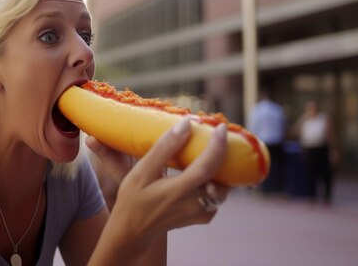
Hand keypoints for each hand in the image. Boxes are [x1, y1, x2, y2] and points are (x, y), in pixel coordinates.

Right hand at [88, 118, 229, 243]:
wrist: (133, 232)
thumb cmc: (133, 200)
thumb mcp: (141, 173)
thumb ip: (164, 149)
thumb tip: (185, 125)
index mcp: (178, 192)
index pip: (207, 167)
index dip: (217, 146)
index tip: (221, 128)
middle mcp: (195, 205)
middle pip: (222, 176)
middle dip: (224, 154)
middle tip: (217, 135)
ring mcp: (202, 213)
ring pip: (222, 186)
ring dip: (220, 168)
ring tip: (210, 151)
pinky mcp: (204, 217)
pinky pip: (217, 195)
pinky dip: (215, 180)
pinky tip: (203, 172)